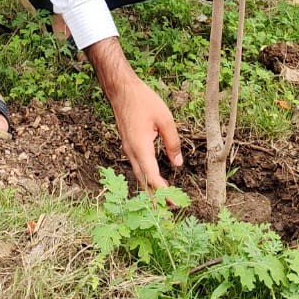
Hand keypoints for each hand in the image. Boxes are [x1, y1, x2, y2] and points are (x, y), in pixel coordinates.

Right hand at [88, 37, 181, 189]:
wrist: (121, 90)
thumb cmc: (143, 101)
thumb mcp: (164, 119)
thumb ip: (172, 142)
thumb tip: (178, 164)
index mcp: (140, 148)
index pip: (152, 178)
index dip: (164, 193)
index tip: (175, 203)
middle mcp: (131, 152)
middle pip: (144, 182)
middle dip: (157, 197)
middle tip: (171, 209)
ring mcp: (128, 149)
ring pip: (139, 175)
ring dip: (151, 188)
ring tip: (165, 199)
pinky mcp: (128, 145)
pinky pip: (137, 166)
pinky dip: (147, 176)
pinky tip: (156, 179)